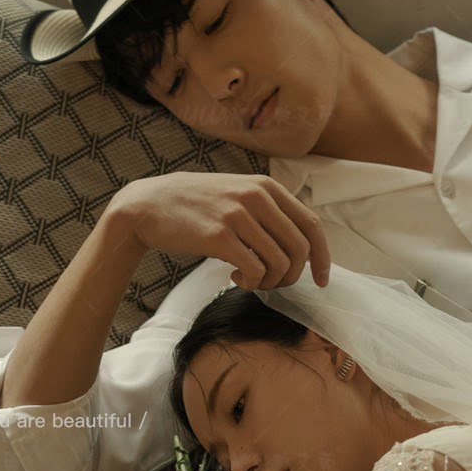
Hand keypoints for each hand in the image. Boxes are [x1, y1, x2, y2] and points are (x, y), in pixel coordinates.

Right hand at [109, 171, 330, 290]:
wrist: (148, 206)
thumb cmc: (197, 207)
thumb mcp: (238, 194)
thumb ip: (269, 212)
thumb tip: (303, 246)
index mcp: (266, 187)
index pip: (312, 226)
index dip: (323, 258)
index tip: (322, 280)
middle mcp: (256, 196)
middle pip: (300, 250)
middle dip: (292, 276)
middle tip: (272, 283)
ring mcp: (237, 214)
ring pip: (279, 263)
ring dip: (269, 282)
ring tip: (249, 279)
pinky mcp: (218, 236)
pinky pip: (254, 271)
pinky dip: (250, 283)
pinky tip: (234, 277)